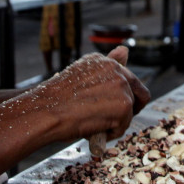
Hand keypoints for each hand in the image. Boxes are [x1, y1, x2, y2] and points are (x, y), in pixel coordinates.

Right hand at [0, 46, 149, 175]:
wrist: (44, 111)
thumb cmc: (56, 99)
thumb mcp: (80, 78)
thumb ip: (104, 66)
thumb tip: (124, 49)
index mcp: (103, 61)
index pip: (126, 78)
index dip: (121, 96)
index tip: (110, 106)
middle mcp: (116, 68)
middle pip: (139, 92)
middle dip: (129, 108)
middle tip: (110, 119)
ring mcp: (122, 85)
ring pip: (130, 111)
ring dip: (115, 122)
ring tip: (92, 123)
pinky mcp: (125, 104)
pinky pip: (124, 125)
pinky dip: (111, 133)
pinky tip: (93, 129)